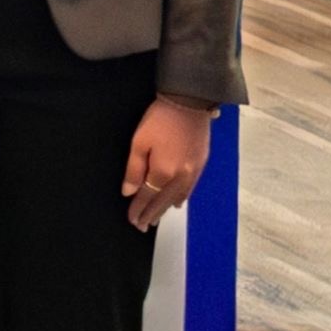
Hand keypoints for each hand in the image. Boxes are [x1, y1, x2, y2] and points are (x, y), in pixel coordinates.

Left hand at [124, 96, 215, 231]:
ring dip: (165, 209)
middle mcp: (181, 176)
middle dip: (151, 214)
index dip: (138, 209)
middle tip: (141, 226)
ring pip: (178, 197)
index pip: (147, 197)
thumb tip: (129, 192)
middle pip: (163, 201)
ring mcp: (194, 171)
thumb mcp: (139, 142)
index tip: (132, 220)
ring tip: (154, 218)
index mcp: (163, 171)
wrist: (190, 104)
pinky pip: (189, 189)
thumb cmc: (160, 119)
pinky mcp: (201, 164)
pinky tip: (176, 203)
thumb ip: (134, 169)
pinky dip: (180, 198)